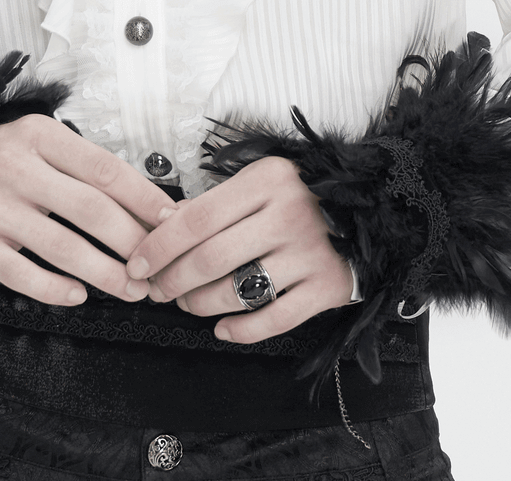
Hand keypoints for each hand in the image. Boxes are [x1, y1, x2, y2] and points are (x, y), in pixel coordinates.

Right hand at [0, 115, 174, 305]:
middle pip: (90, 209)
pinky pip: (25, 275)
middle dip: (132, 242)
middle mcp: (15, 167)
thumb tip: (146, 203)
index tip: (169, 221)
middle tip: (155, 265)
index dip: (143, 197)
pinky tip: (80, 295)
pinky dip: (57, 289)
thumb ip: (83, 168)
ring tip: (131, 288)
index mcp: (38, 136)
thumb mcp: (40, 146)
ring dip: (105, 273)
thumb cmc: (2, 164)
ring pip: (64, 247)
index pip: (103, 168)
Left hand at [125, 156, 353, 342]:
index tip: (137, 262)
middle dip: (173, 280)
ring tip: (187, 303)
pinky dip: (240, 330)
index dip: (160, 246)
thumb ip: (215, 201)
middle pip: (210, 258)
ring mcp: (309, 253)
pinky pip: (273, 319)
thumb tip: (161, 226)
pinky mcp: (327, 287)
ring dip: (200, 304)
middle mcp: (288, 215)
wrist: (372, 208)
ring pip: (236, 291)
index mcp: (267, 180)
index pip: (196, 218)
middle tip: (156, 290)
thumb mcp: (260, 180)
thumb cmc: (303, 194)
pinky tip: (221, 327)